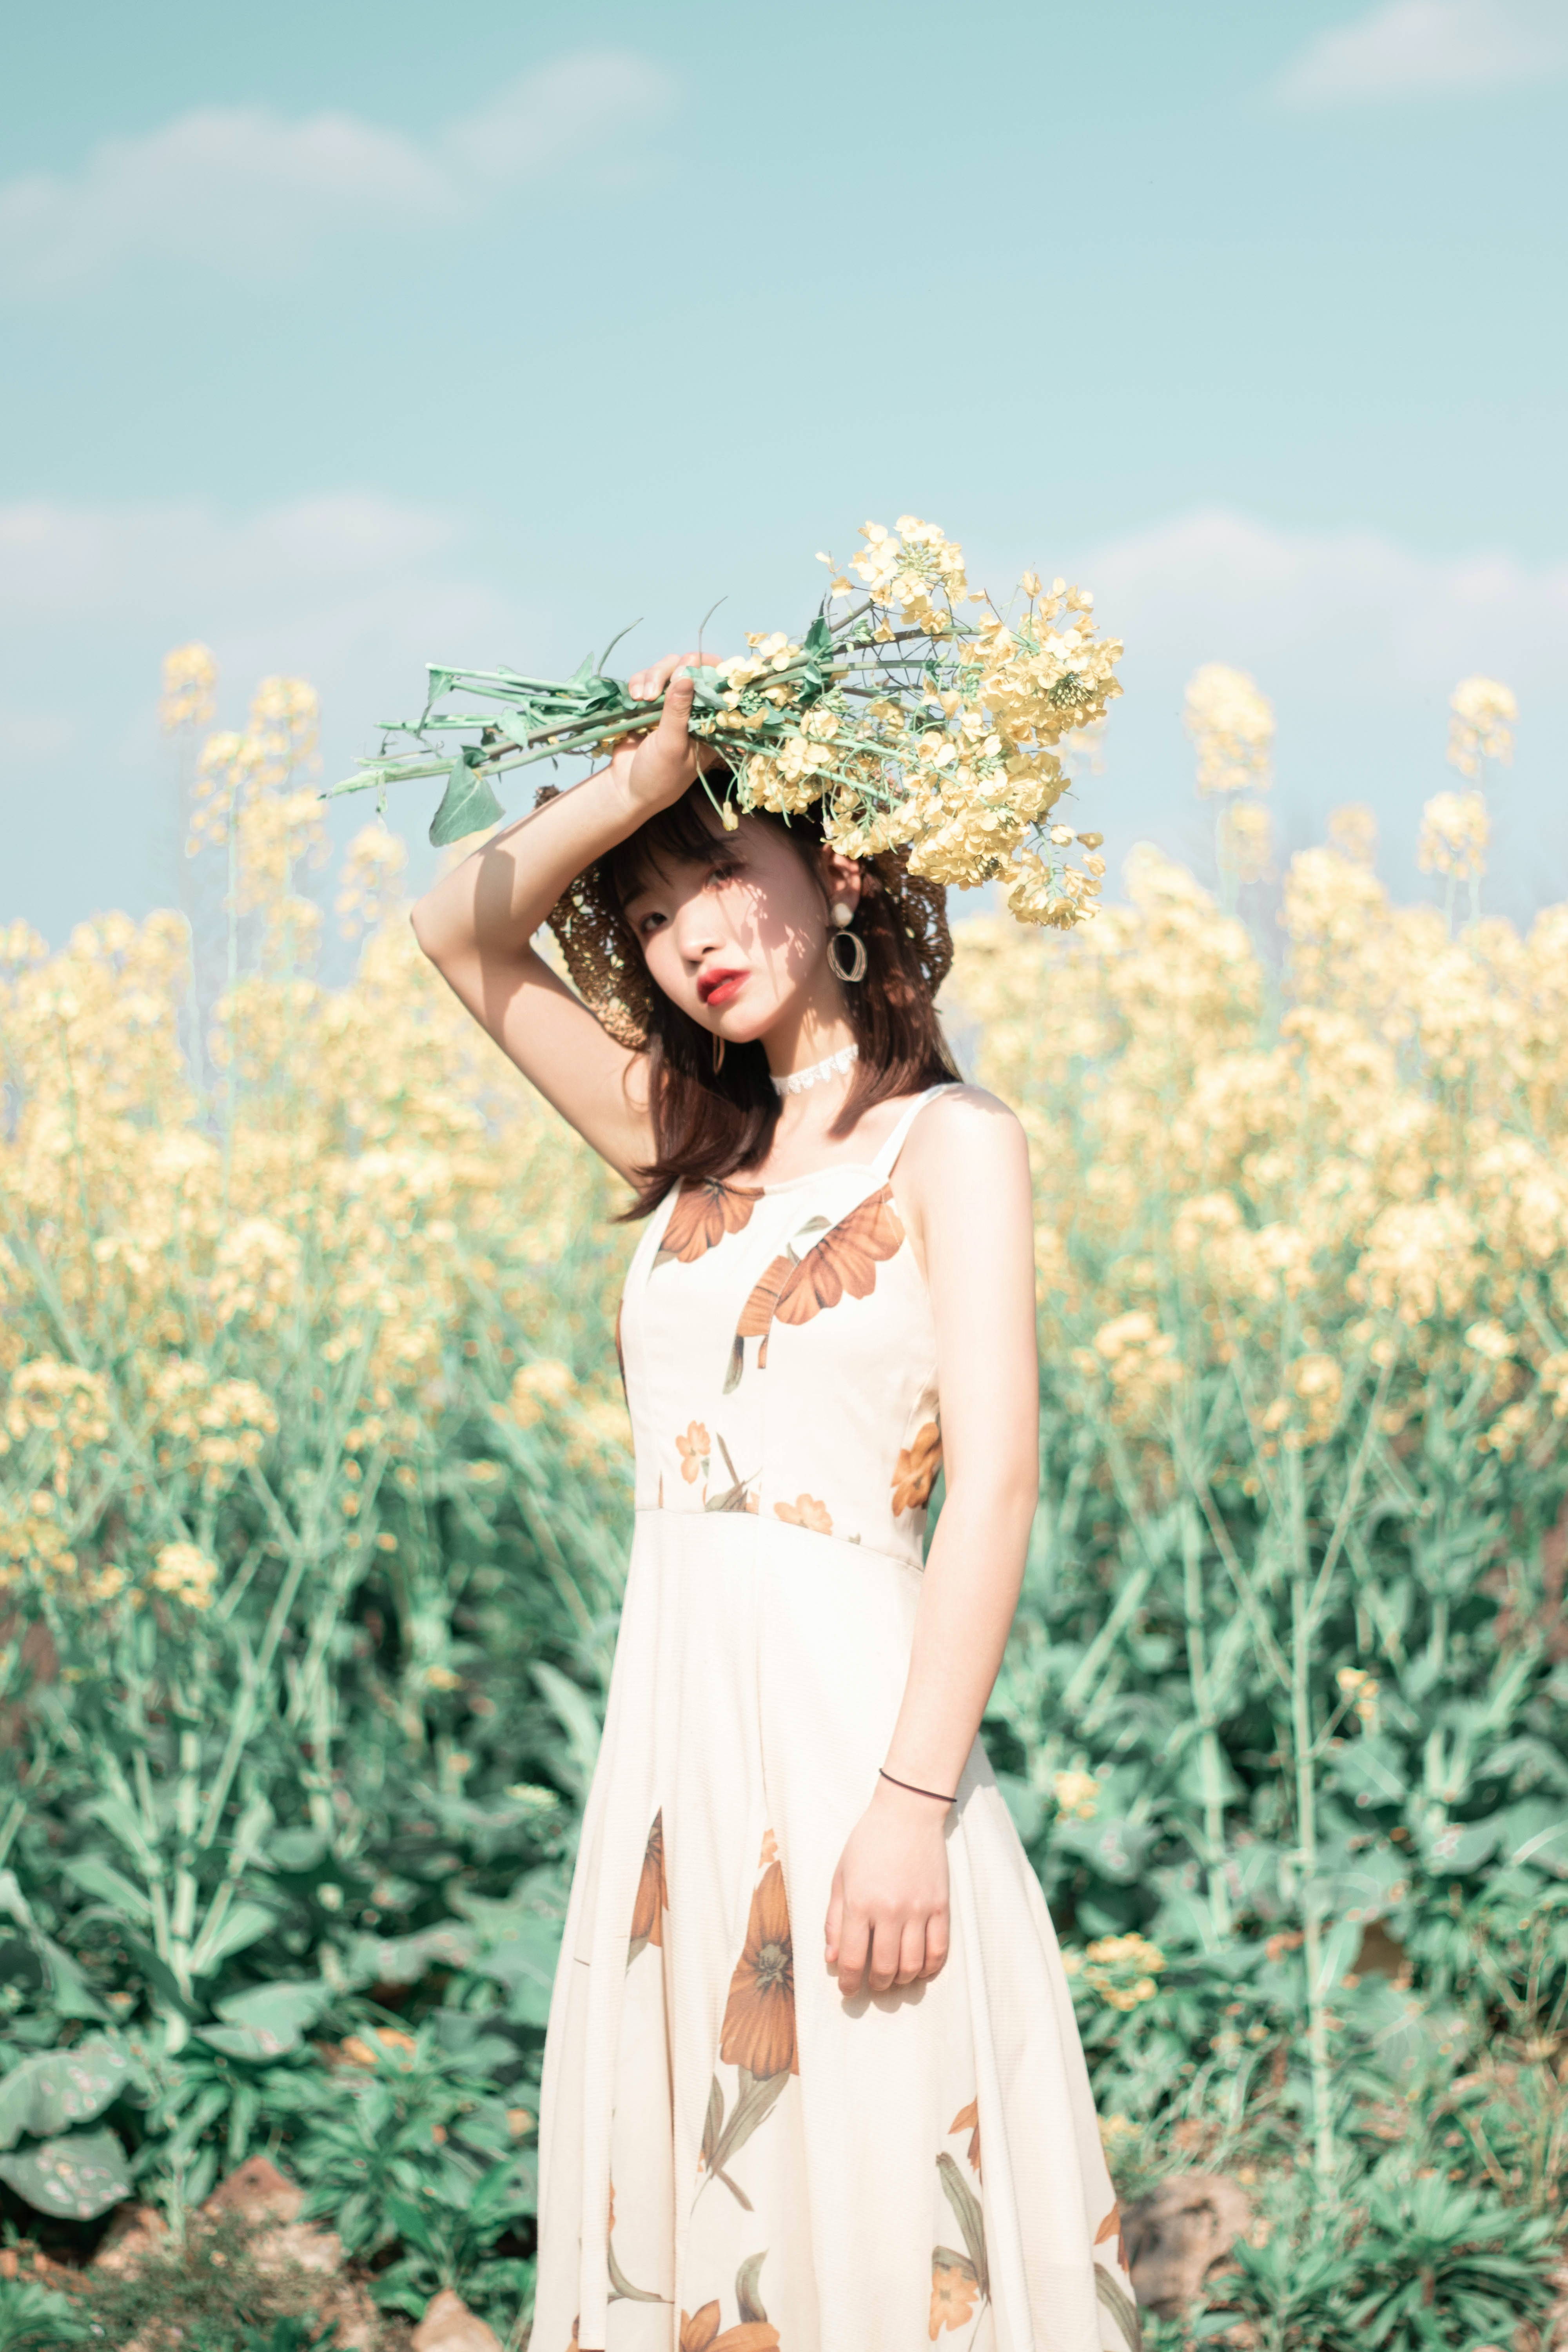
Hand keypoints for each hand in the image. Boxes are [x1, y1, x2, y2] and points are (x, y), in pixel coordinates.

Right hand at [610, 649, 719, 811]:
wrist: (627, 789)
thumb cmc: (658, 775)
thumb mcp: (671, 745)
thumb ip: (678, 711)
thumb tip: (686, 676)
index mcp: (710, 720)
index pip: (718, 683)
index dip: (706, 668)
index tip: (687, 670)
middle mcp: (693, 707)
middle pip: (689, 667)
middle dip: (671, 672)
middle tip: (655, 691)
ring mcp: (671, 702)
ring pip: (666, 669)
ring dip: (651, 677)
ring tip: (641, 698)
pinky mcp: (649, 701)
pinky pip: (646, 678)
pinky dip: (638, 682)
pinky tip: (634, 697)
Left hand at [824, 1777, 950, 1996]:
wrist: (907, 1814)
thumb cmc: (868, 1843)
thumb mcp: (841, 1877)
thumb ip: (834, 1919)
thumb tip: (832, 1958)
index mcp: (860, 1903)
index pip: (853, 1959)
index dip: (848, 1983)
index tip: (847, 1990)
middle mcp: (889, 1910)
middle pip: (885, 1968)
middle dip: (876, 1984)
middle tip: (872, 1983)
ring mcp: (918, 1909)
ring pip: (912, 1965)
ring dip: (901, 1980)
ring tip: (894, 1977)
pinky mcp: (940, 1906)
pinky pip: (939, 1950)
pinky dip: (929, 1968)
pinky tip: (920, 1969)